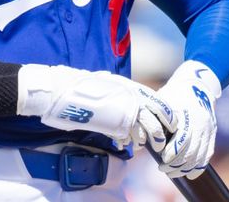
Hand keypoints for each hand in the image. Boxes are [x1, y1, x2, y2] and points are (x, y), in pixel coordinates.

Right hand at [17, 65, 172, 150]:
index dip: (163, 112)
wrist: (63, 90)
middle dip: (162, 128)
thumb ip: (115, 92)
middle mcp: (132, 95)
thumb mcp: (102, 83)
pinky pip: (132, 136)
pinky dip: (130, 142)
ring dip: (147, 138)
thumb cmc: (78, 86)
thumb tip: (120, 99)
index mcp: (129, 85)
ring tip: (141, 145)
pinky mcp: (117, 121)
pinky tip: (124, 144)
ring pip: (149, 127)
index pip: (155, 99)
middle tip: (159, 139)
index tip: (165, 121)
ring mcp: (126, 108)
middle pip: (158, 114)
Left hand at [156, 60, 220, 179]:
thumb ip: (157, 119)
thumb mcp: (163, 102)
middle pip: (190, 152)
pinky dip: (199, 167)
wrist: (196, 85)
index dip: (171, 155)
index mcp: (187, 115)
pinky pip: (207, 154)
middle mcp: (200, 124)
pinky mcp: (212, 133)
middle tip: (163, 169)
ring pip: (199, 157)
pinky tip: (189, 173)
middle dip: (176, 165)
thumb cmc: (174, 94)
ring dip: (185, 168)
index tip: (161, 162)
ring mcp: (208, 129)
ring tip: (173, 172)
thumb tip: (145, 138)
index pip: (181, 141)